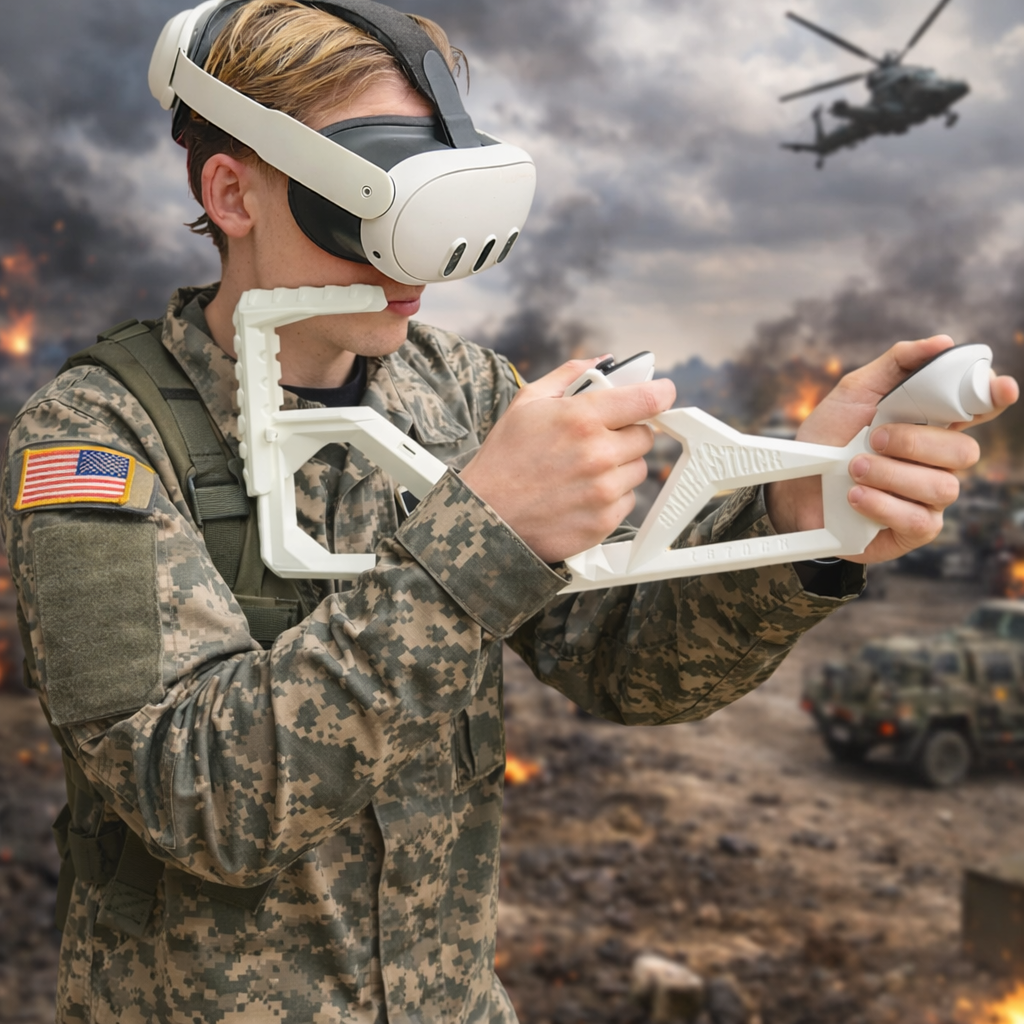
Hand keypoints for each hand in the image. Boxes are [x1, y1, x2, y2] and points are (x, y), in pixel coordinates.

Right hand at [461, 359, 675, 562]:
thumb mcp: (528, 403)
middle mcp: (597, 455)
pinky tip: (580, 494)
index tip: (662, 394)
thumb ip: (570, 376)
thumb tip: (603, 362)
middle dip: (626, 434)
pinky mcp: (603, 522)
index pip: (647, 399)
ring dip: (619, 467)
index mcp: (581, 418)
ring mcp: (603, 491)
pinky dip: (611, 497)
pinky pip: (628, 501)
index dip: (660, 393)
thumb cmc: (504, 458)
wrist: (485, 517)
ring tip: (582, 471)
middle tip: (597, 440)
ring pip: (638, 470)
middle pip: (645, 437)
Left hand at [766, 336, 1018, 563]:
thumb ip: (896, 365)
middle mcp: (937, 461)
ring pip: (943, 486)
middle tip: (873, 439)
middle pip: (964, 451)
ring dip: (891, 474)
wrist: (793, 488)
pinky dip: (883, 504)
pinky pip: (919, 519)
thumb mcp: (853, 394)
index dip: (993, 398)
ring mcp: (929, 497)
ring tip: (853, 469)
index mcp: (930, 423)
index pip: (979, 409)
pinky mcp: (914, 529)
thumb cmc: (828, 441)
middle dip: (915, 442)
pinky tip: (856, 496)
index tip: (998, 387)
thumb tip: (942, 343)